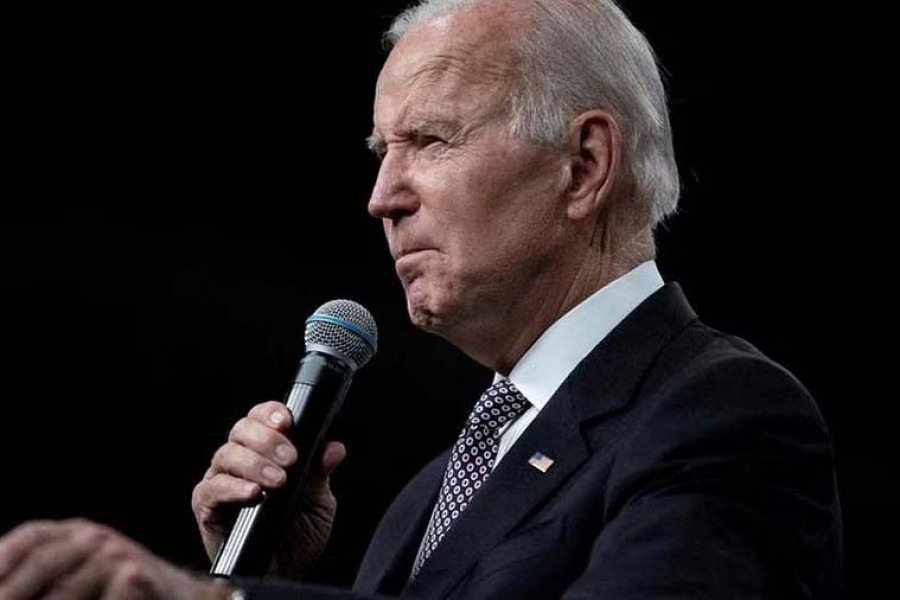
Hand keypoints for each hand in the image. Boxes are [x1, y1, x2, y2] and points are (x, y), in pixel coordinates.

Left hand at [0, 519, 227, 598]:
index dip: (4, 556)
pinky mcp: (138, 576)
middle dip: (12, 590)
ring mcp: (118, 555)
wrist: (181, 598)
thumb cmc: (119, 593)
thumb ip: (46, 580)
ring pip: (65, 590)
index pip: (31, 537)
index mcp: (75, 533)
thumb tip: (6, 591)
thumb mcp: (79, 578)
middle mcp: (95, 538)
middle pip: (42, 560)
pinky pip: (109, 594)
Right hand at [191, 400, 346, 575]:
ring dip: (255, 463)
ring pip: (227, 454)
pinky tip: (253, 493)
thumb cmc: (298, 535)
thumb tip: (334, 448)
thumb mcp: (318, 503)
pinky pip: (211, 488)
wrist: (284, 572)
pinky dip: (233, 488)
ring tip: (279, 481)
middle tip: (290, 459)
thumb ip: (320, 473)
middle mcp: (240, 461)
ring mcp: (221, 481)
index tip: (287, 421)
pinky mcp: (206, 506)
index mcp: (266, 451)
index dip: (271, 413)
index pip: (261, 418)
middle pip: (242, 430)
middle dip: (267, 439)